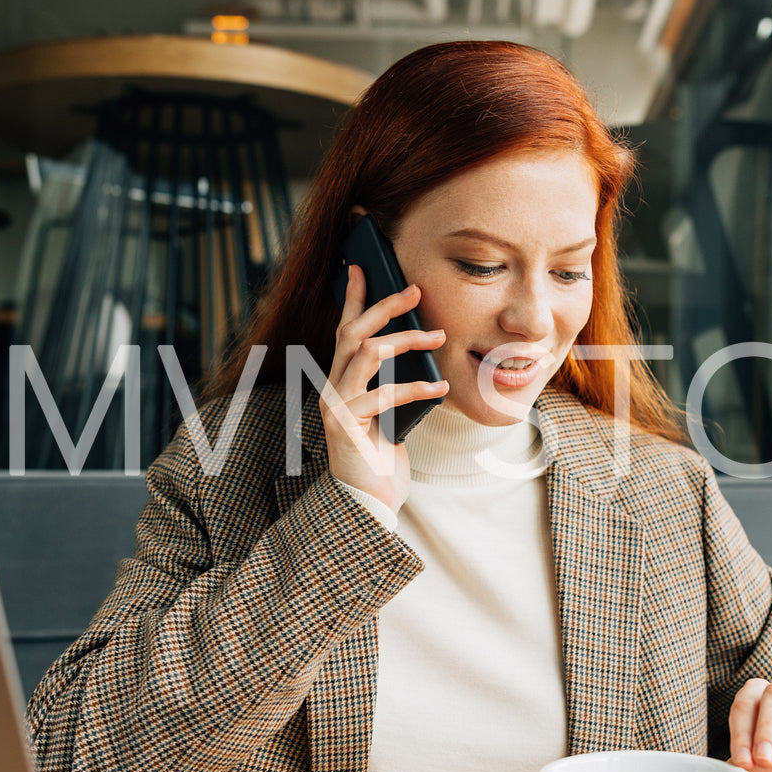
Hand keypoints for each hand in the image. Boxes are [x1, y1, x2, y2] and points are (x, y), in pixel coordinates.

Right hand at [321, 265, 448, 512]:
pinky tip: (439, 388)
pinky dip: (415, 388)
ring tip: (437, 336)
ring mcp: (335, 405)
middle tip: (414, 290)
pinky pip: (383, 395)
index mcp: (341, 381)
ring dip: (405, 339)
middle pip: (354, 332)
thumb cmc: (381, 458)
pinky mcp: (346, 425)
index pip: (344, 330)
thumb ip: (392, 382)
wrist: (367, 504)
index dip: (353, 298)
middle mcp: (332, 387)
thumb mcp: (390, 413)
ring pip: (366, 354)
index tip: (363, 267)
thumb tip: (421, 349)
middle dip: (384, 306)